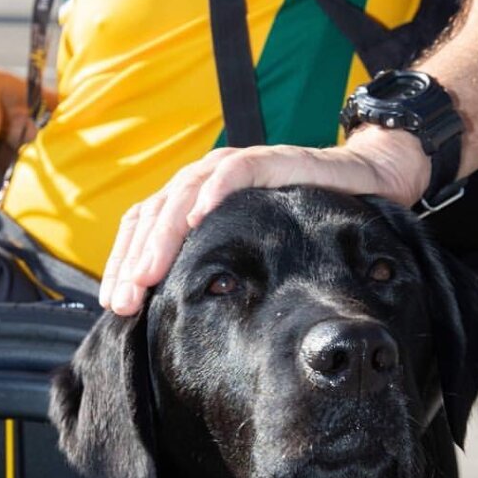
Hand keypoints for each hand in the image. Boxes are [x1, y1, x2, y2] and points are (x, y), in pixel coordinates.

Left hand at [99, 131, 428, 315]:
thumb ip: (218, 269)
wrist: (362, 182)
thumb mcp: (251, 252)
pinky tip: (199, 216)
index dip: (124, 261)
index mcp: (194, 198)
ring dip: (164, 232)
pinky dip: (216, 189)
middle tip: (124, 300)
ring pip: (185, 191)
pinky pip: (237, 169)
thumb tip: (182, 317)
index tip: (114, 305)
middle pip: (156, 211)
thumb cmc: (304, 222)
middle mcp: (207, 178)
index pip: (144, 224)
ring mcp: (236, 166)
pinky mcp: (271, 159)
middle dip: (136, 258)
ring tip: (149, 271)